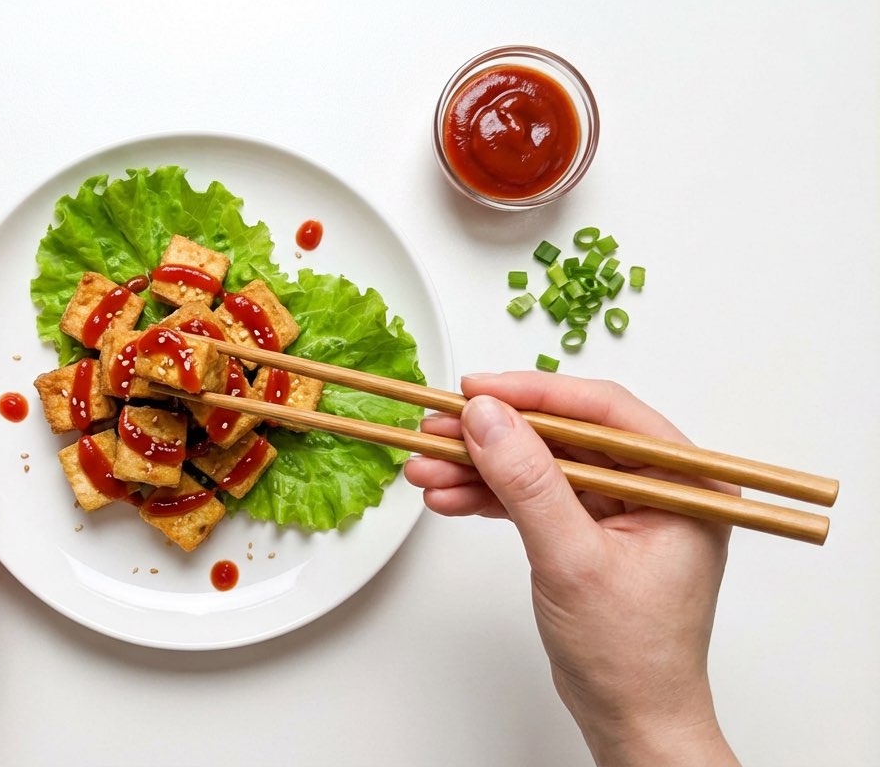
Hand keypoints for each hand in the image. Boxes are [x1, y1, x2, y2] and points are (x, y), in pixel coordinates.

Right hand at [405, 373, 738, 766]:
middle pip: (563, 434)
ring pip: (541, 464)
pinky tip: (449, 495)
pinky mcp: (590, 530)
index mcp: (684, 481)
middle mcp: (658, 485)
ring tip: (425, 467)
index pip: (604, 412)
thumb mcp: (573, 560)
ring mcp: (624, 508)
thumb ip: (528, 483)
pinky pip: (535, 496)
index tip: (477, 390)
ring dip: (481, 467)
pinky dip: (490, 496)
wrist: (630, 720)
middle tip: (437, 429)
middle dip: (494, 436)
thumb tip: (487, 417)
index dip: (534, 393)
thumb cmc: (632, 656)